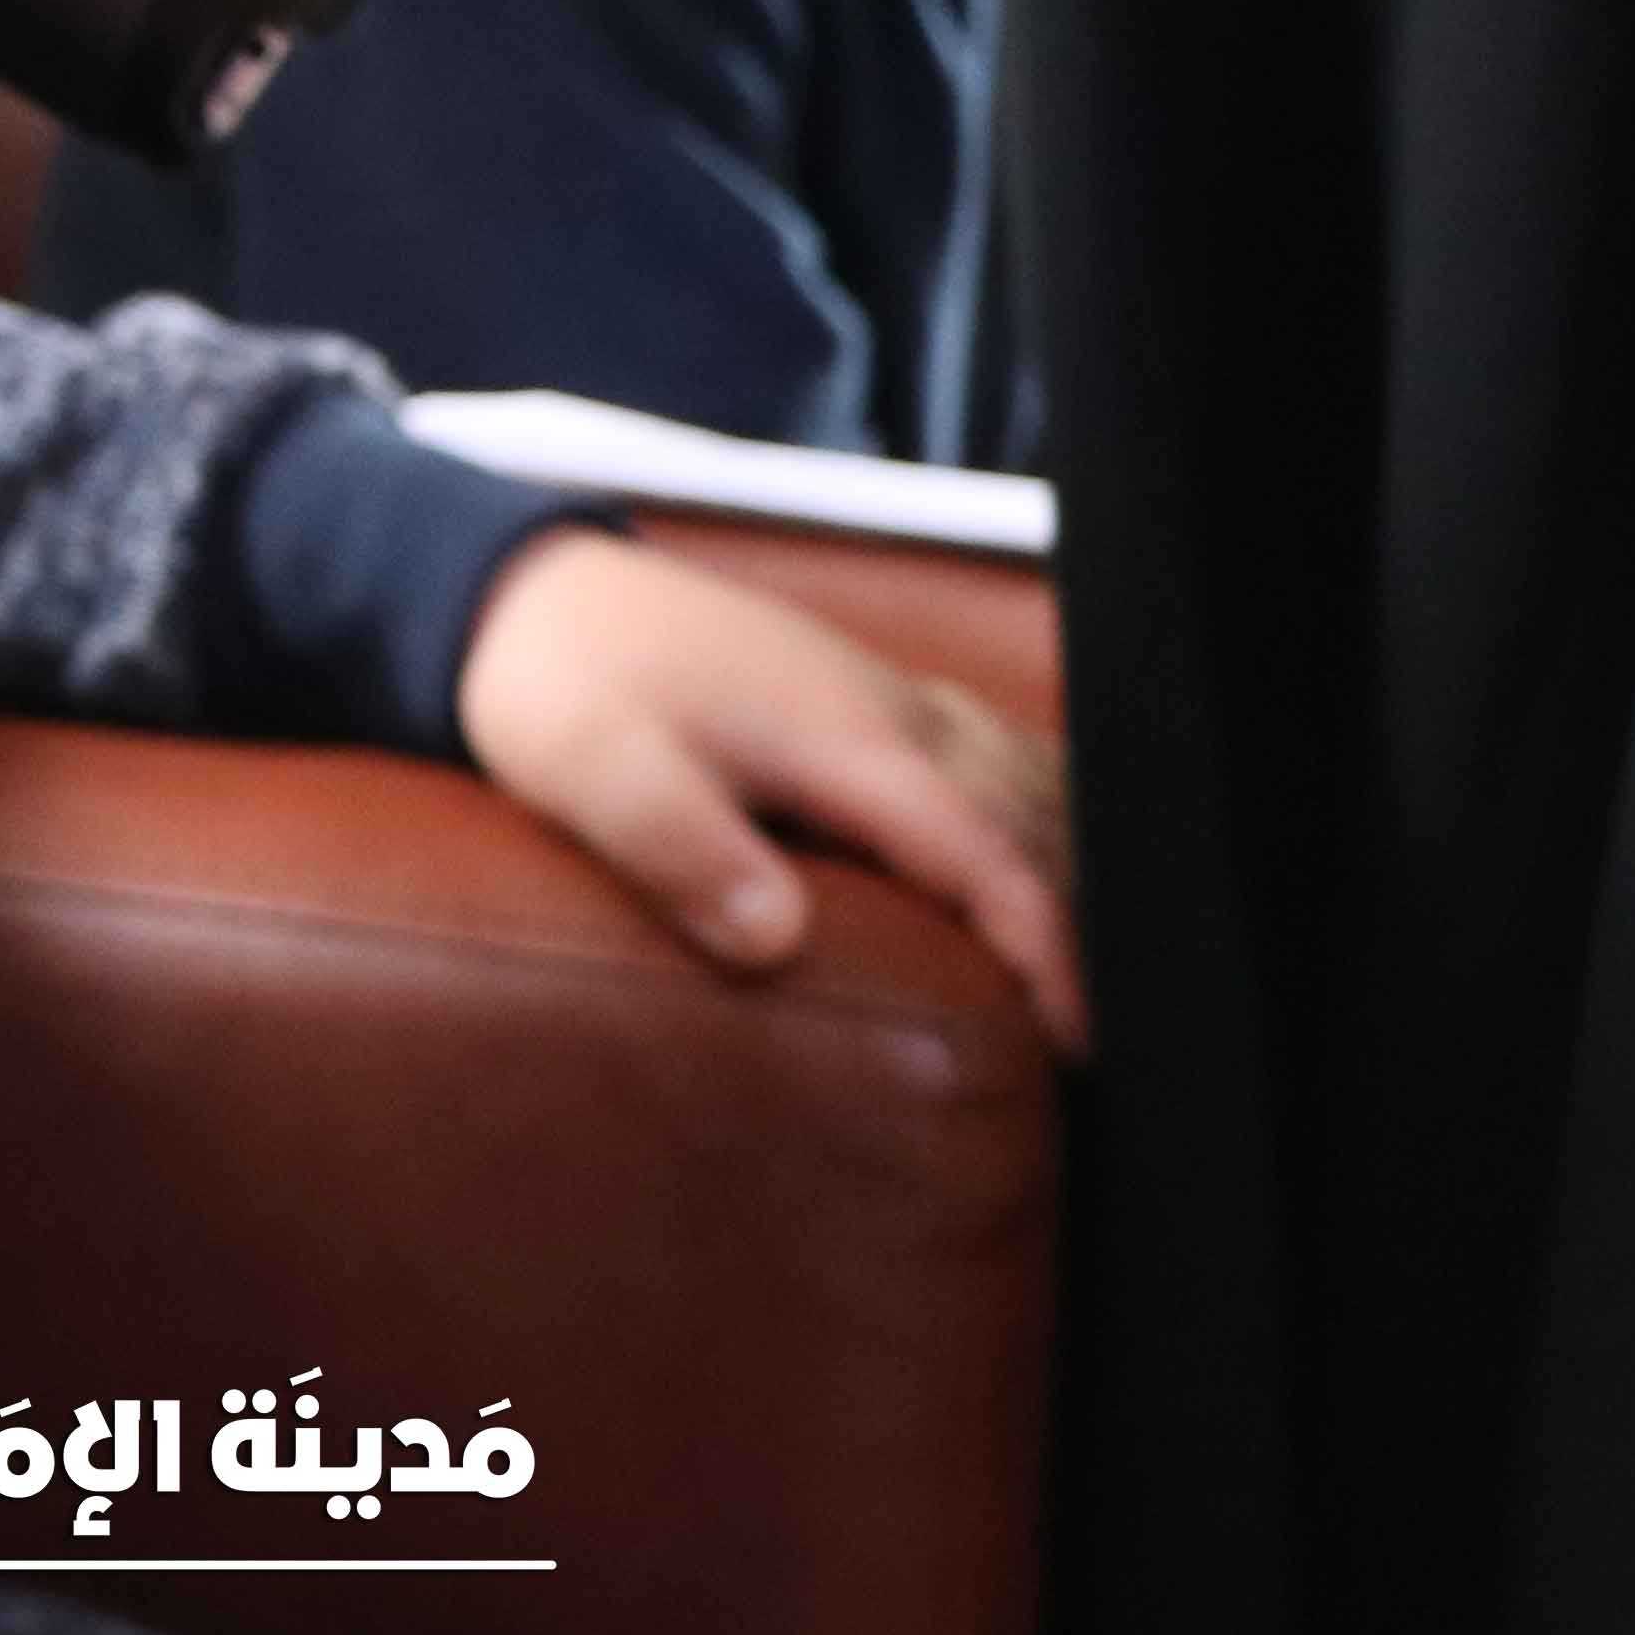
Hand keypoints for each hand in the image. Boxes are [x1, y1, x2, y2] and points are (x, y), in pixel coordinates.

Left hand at [450, 528, 1086, 1050]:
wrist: (527, 590)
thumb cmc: (558, 683)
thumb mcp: (591, 769)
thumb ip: (680, 849)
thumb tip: (774, 939)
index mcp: (847, 740)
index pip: (990, 855)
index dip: (1046, 951)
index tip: (1082, 1045)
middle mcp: (893, 713)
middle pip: (1039, 820)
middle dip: (1088, 922)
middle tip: (1108, 1037)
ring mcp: (887, 697)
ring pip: (1031, 780)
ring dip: (1072, 866)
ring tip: (1095, 972)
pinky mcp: (866, 697)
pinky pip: (995, 754)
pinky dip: (1038, 815)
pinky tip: (1042, 859)